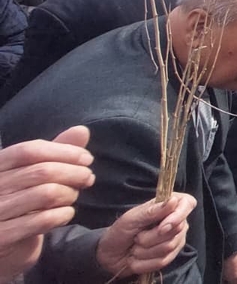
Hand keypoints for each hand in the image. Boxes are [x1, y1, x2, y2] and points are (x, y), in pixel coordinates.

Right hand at [0, 126, 94, 281]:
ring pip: (46, 194)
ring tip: (74, 196)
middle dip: (74, 173)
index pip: (29, 150)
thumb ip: (54, 153)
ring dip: (70, 194)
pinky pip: (43, 220)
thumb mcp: (33, 175)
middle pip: (42, 171)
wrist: (2, 245)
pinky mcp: (3, 236)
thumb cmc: (19, 204)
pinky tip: (67, 213)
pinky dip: (63, 214)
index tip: (87, 158)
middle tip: (88, 178)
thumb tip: (82, 130)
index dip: (63, 151)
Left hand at [97, 193, 196, 276]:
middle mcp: (176, 221)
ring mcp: (175, 239)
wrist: (111, 255)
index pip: (187, 204)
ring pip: (169, 247)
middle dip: (151, 238)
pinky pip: (163, 261)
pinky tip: (137, 259)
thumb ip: (152, 211)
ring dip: (145, 251)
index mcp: (168, 205)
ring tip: (135, 247)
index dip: (178, 216)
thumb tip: (173, 200)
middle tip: (137, 237)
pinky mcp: (170, 256)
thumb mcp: (131, 219)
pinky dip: (145, 263)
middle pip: (176, 230)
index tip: (162, 227)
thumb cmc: (120, 232)